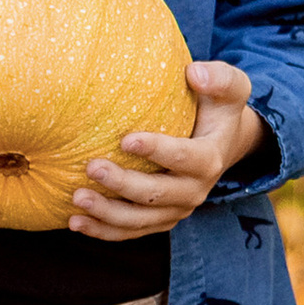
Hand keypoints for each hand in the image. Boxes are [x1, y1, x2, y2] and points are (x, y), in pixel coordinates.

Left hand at [71, 60, 261, 239]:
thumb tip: (194, 73)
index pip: (184, 158)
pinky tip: (74, 221)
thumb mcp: (228, 87)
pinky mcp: (159, 219)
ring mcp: (176, 209)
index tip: (125, 140)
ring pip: (139, 220)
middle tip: (91, 167)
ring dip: (106, 213)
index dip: (157, 151)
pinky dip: (103, 230)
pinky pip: (130, 231)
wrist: (219, 141)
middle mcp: (195, 191)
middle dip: (123, 185)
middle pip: (156, 195)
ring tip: (76, 198)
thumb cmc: (215, 106)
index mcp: (209, 159)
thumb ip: (219, 78)